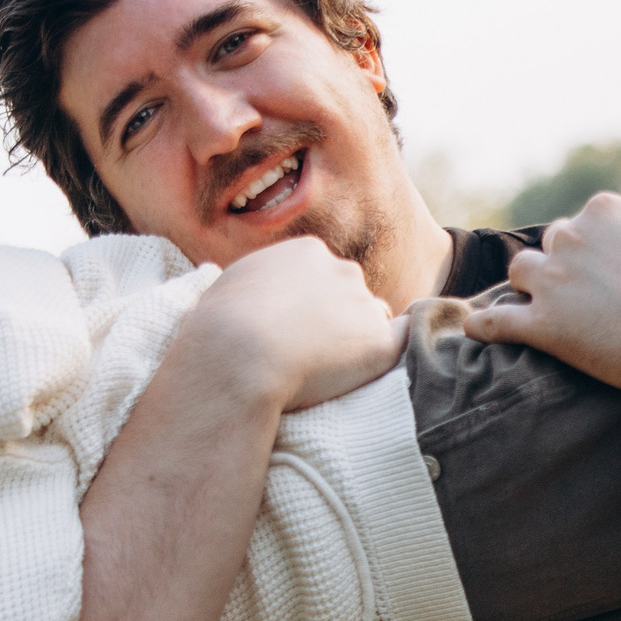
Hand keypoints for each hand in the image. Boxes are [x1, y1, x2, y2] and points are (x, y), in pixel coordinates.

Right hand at [187, 236, 406, 412]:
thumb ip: (257, 281)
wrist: (237, 354)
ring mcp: (364, 306)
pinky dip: (388, 354)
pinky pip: (401, 343)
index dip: (315, 305)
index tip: (296, 329)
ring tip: (325, 368)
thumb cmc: (219, 326)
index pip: (326, 276)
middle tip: (312, 352)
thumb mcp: (231, 285)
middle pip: (353, 295)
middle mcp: (344, 270)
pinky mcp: (381, 343)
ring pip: (373, 321)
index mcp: (308, 252)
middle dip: (340, 319)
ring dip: (359, 340)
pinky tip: (371, 367)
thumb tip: (254, 289)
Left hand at [463, 195, 620, 408]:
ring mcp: (554, 281)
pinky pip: (495, 320)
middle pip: (550, 247)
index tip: (606, 277)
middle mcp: (572, 237)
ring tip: (546, 313)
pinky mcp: (543, 325)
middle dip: (563, 270)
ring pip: (520, 274)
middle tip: (584, 301)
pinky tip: (480, 331)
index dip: (592, 253)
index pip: (581, 224)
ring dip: (531, 291)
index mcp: (605, 210)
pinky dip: (485, 326)